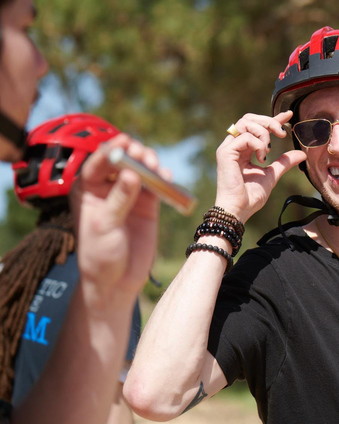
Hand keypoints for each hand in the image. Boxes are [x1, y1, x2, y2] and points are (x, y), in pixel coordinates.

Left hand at [70, 134, 162, 307]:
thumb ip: (119, 199)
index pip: (98, 163)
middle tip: (144, 156)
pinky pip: (157, 184)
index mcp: (87, 189)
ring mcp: (129, 193)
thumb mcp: (104, 226)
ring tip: (155, 167)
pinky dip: (163, 179)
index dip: (112, 150)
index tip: (125, 142)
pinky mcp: (148, 203)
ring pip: (141, 169)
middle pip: (123, 161)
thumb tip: (132, 174)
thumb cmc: (99, 254)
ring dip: (150, 164)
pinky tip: (166, 179)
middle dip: (134, 155)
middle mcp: (107, 187)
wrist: (117, 280)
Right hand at [214, 110, 306, 222]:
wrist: (239, 210)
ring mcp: (228, 148)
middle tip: (282, 133)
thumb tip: (301, 154)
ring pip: (245, 122)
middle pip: (249, 119)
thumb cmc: (251, 196)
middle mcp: (233, 146)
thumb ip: (284, 163)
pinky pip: (245, 137)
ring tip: (268, 150)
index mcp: (243, 150)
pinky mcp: (225, 153)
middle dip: (268, 121)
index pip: (257, 127)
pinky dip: (258, 144)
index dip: (273, 119)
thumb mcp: (272, 175)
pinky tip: (262, 157)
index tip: (288, 115)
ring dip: (263, 132)